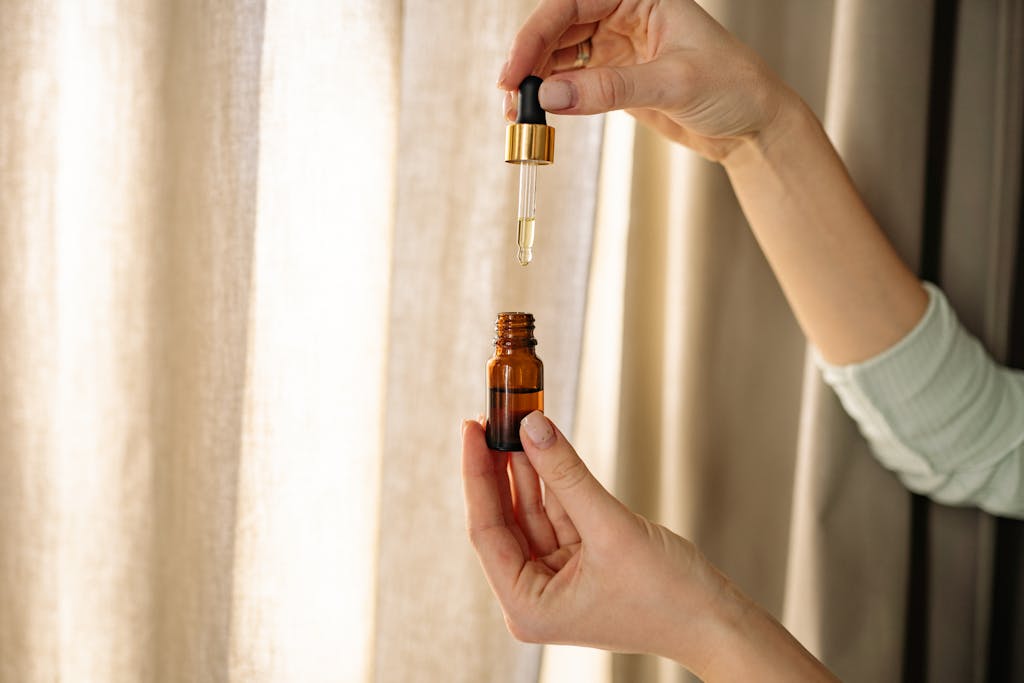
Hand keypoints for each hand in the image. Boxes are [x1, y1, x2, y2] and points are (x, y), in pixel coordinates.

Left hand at [461, 411, 732, 672]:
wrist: (717, 621)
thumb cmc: (669, 595)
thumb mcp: (610, 527)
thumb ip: (567, 475)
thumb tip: (532, 426)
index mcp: (527, 606)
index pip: (486, 530)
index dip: (476, 474)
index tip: (472, 428)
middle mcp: (534, 596)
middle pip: (504, 519)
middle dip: (500, 467)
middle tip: (494, 417)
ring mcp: (556, 579)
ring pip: (531, 511)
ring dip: (528, 467)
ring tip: (517, 420)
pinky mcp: (579, 564)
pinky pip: (557, 513)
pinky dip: (553, 480)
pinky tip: (542, 445)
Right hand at [498, 0, 796, 160]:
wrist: (753, 126)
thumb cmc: (733, 86)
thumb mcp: (674, 83)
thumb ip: (611, 89)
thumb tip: (552, 96)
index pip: (572, 3)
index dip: (537, 33)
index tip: (516, 69)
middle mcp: (624, 16)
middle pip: (558, 29)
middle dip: (531, 61)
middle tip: (512, 97)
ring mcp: (617, 49)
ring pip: (560, 58)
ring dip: (537, 83)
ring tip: (519, 112)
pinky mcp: (615, 81)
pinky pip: (573, 85)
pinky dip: (554, 100)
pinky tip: (541, 115)